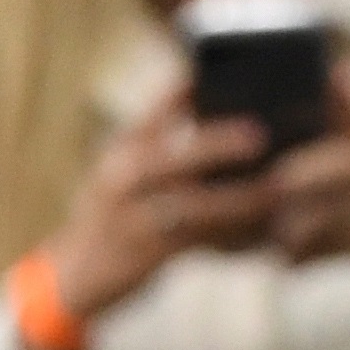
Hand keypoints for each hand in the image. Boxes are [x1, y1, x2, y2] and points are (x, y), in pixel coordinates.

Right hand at [41, 83, 279, 335]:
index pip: (161, 105)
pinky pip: (196, 240)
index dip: (197, 89)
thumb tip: (211, 93)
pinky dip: (230, 233)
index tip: (242, 76)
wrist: (74, 273)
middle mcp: (124, 176)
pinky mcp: (145, 253)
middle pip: (174, 155)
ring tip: (275, 190)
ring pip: (191, 205)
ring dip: (237, 198)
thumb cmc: (116, 207)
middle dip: (218, 143)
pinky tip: (260, 228)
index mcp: (126, 145)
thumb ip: (164, 131)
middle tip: (261, 136)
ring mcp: (132, 216)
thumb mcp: (129, 163)